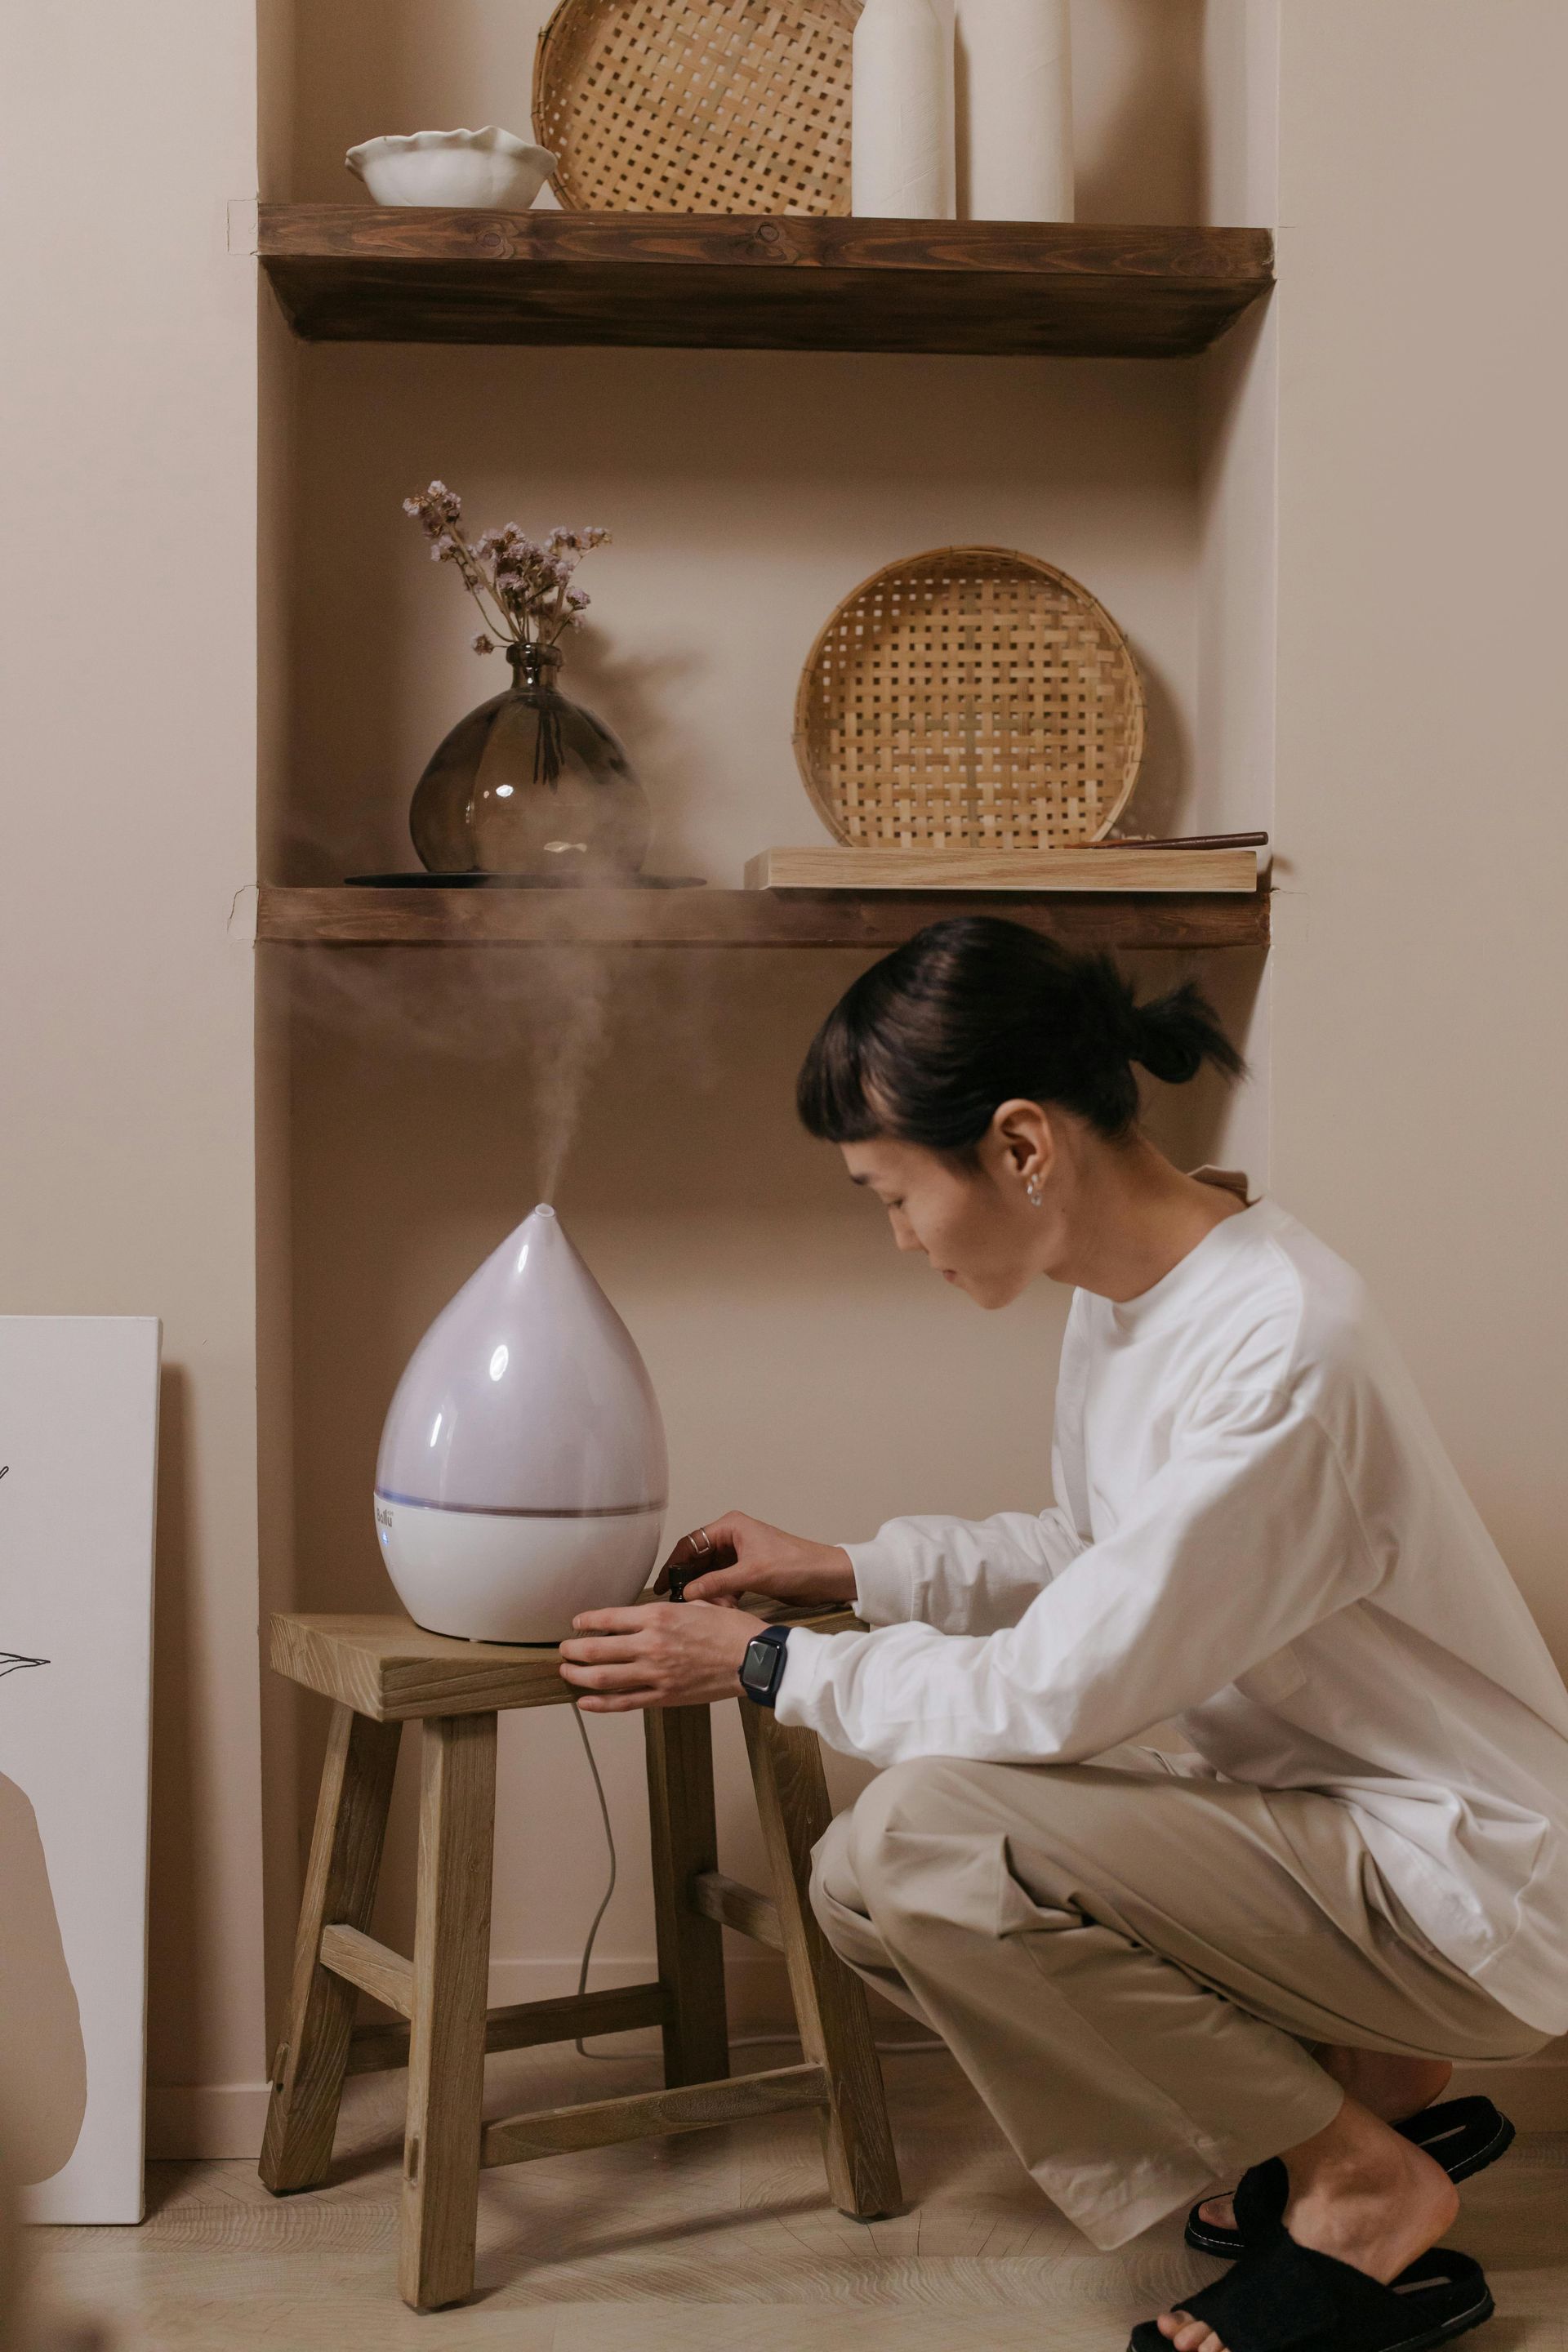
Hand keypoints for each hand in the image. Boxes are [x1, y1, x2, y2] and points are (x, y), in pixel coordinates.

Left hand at [559, 1601, 764, 1712]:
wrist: (753, 1658)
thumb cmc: (730, 1629)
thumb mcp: (698, 1604)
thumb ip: (670, 1608)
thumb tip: (653, 1612)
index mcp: (658, 1616)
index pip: (608, 1618)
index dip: (586, 1621)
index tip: (576, 1623)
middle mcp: (650, 1643)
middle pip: (596, 1648)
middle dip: (573, 1649)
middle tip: (564, 1650)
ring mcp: (655, 1673)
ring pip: (603, 1677)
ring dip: (578, 1675)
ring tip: (566, 1672)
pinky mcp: (663, 1696)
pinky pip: (623, 1702)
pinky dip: (600, 1704)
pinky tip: (584, 1702)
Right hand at [657, 1511, 856, 1608]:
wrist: (825, 1576)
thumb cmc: (795, 1565)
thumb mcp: (751, 1575)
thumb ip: (716, 1583)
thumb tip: (687, 1593)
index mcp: (731, 1526)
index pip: (691, 1543)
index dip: (674, 1564)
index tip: (663, 1584)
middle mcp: (733, 1536)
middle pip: (698, 1559)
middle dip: (690, 1581)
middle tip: (677, 1601)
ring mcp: (740, 1554)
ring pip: (710, 1573)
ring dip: (707, 1591)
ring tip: (705, 1608)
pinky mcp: (748, 1570)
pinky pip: (724, 1582)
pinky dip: (721, 1595)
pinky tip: (723, 1608)